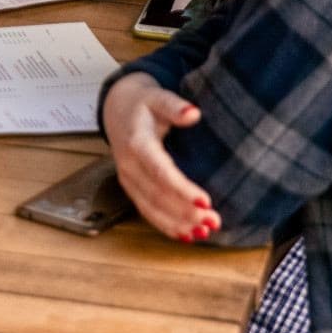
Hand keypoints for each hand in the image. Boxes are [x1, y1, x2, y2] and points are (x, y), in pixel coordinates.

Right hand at [102, 74, 220, 241]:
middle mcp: (128, 164)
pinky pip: (147, 211)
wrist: (117, 109)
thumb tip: (193, 113)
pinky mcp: (131, 186)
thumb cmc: (141, 104)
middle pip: (157, 195)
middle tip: (214, 221)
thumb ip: (174, 106)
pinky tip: (186, 235)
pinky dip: (166, 226)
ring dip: (178, 223)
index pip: (160, 171)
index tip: (205, 201)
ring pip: (151, 208)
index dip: (181, 189)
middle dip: (185, 212)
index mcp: (137, 143)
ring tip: (204, 232)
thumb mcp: (157, 97)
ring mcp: (128, 178)